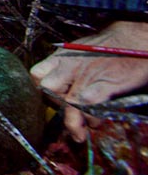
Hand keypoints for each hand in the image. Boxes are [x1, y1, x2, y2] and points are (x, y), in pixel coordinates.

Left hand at [30, 21, 147, 141]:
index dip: (39, 89)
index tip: (49, 97)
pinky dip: (91, 118)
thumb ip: (69, 66)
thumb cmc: (111, 46)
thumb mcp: (81, 50)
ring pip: (66, 102)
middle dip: (55, 104)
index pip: (36, 74)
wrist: (137, 40)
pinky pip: (88, 106)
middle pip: (47, 89)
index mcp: (63, 56)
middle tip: (67, 112)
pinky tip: (95, 123)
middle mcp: (70, 66)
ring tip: (78, 134)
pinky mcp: (104, 85)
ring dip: (72, 121)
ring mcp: (86, 76)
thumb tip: (63, 84)